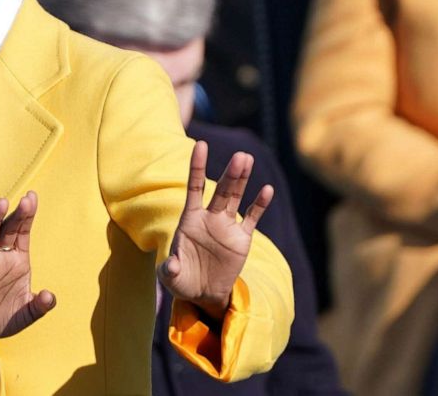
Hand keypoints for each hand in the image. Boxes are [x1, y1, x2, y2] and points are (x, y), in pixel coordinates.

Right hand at [0, 191, 55, 355]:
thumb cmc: (5, 317)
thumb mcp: (28, 314)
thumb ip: (40, 306)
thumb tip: (49, 295)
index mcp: (18, 262)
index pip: (23, 234)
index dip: (27, 216)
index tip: (32, 197)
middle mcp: (2, 259)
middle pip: (9, 230)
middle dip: (17, 215)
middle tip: (26, 199)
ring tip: (2, 203)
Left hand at [158, 141, 272, 319]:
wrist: (202, 293)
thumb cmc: (182, 280)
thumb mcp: (171, 277)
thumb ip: (169, 269)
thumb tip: (171, 265)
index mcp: (190, 219)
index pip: (194, 186)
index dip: (197, 166)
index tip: (200, 144)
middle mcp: (209, 217)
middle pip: (221, 190)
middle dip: (230, 174)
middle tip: (241, 156)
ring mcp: (226, 226)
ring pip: (236, 198)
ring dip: (242, 180)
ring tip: (247, 159)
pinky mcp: (241, 239)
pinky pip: (252, 218)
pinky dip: (259, 205)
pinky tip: (267, 190)